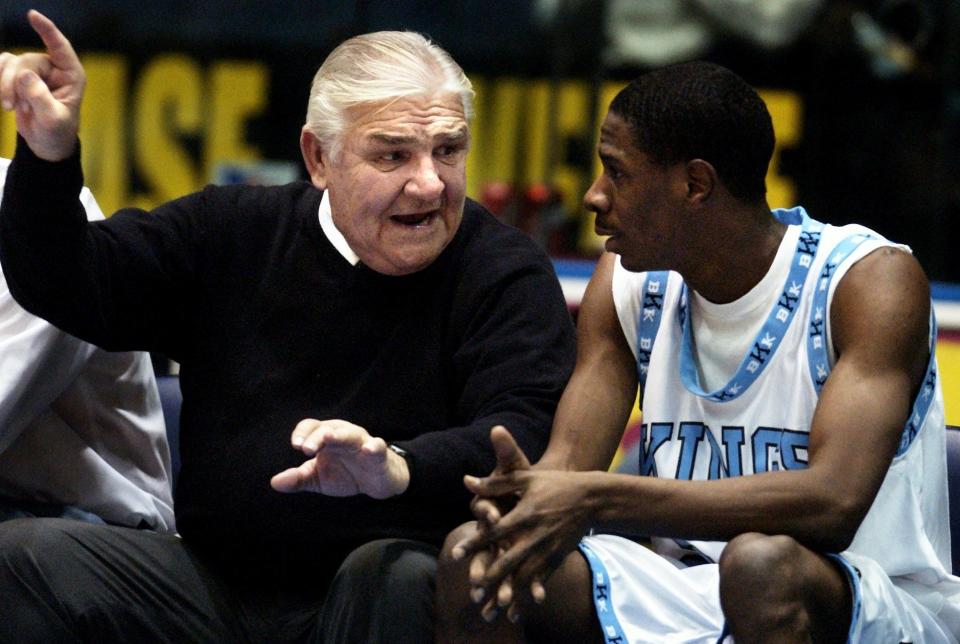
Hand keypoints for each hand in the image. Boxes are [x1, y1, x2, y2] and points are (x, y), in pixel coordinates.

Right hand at [0, 10, 83, 160]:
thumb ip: (40, 98)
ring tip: (8, 107)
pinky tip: (2, 97)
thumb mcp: (52, 120)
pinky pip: (2, 66)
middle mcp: (54, 69)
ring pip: (11, 63)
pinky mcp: (19, 76)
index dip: (47, 30)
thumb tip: (25, 75)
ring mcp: (36, 71)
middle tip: (9, 107)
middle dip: (13, 83)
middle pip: (26, 61)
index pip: (60, 47)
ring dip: (4, 84)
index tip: (32, 15)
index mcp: (71, 76)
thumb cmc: (57, 132)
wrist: (46, 144)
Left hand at [270, 419, 409, 498]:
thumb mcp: (318, 478)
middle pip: (327, 429)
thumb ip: (298, 478)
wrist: (377, 483)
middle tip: (306, 449)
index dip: (302, 434)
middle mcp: (343, 435)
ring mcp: (362, 442)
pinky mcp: (379, 454)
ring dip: (339, 436)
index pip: (311, 427)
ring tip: (329, 438)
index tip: (296, 446)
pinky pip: (377, 447)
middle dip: (316, 437)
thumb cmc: (346, 474)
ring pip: (350, 434)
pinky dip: (373, 447)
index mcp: (326, 437)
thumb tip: (274, 482)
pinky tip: (368, 450)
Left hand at [454, 435, 596, 620]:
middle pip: (508, 561)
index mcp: (524, 515)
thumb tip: (467, 481)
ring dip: (507, 593)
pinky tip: (514, 611)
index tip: (455, 554)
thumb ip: (495, 483)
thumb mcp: (525, 478)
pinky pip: (540, 580)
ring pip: (524, 577)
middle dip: (489, 578)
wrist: (591, 498)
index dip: (474, 543)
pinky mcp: (556, 558)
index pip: (493, 532)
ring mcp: (547, 549)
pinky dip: (527, 596)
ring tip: (490, 610)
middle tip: (472, 592)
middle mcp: (534, 536)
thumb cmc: (555, 484)